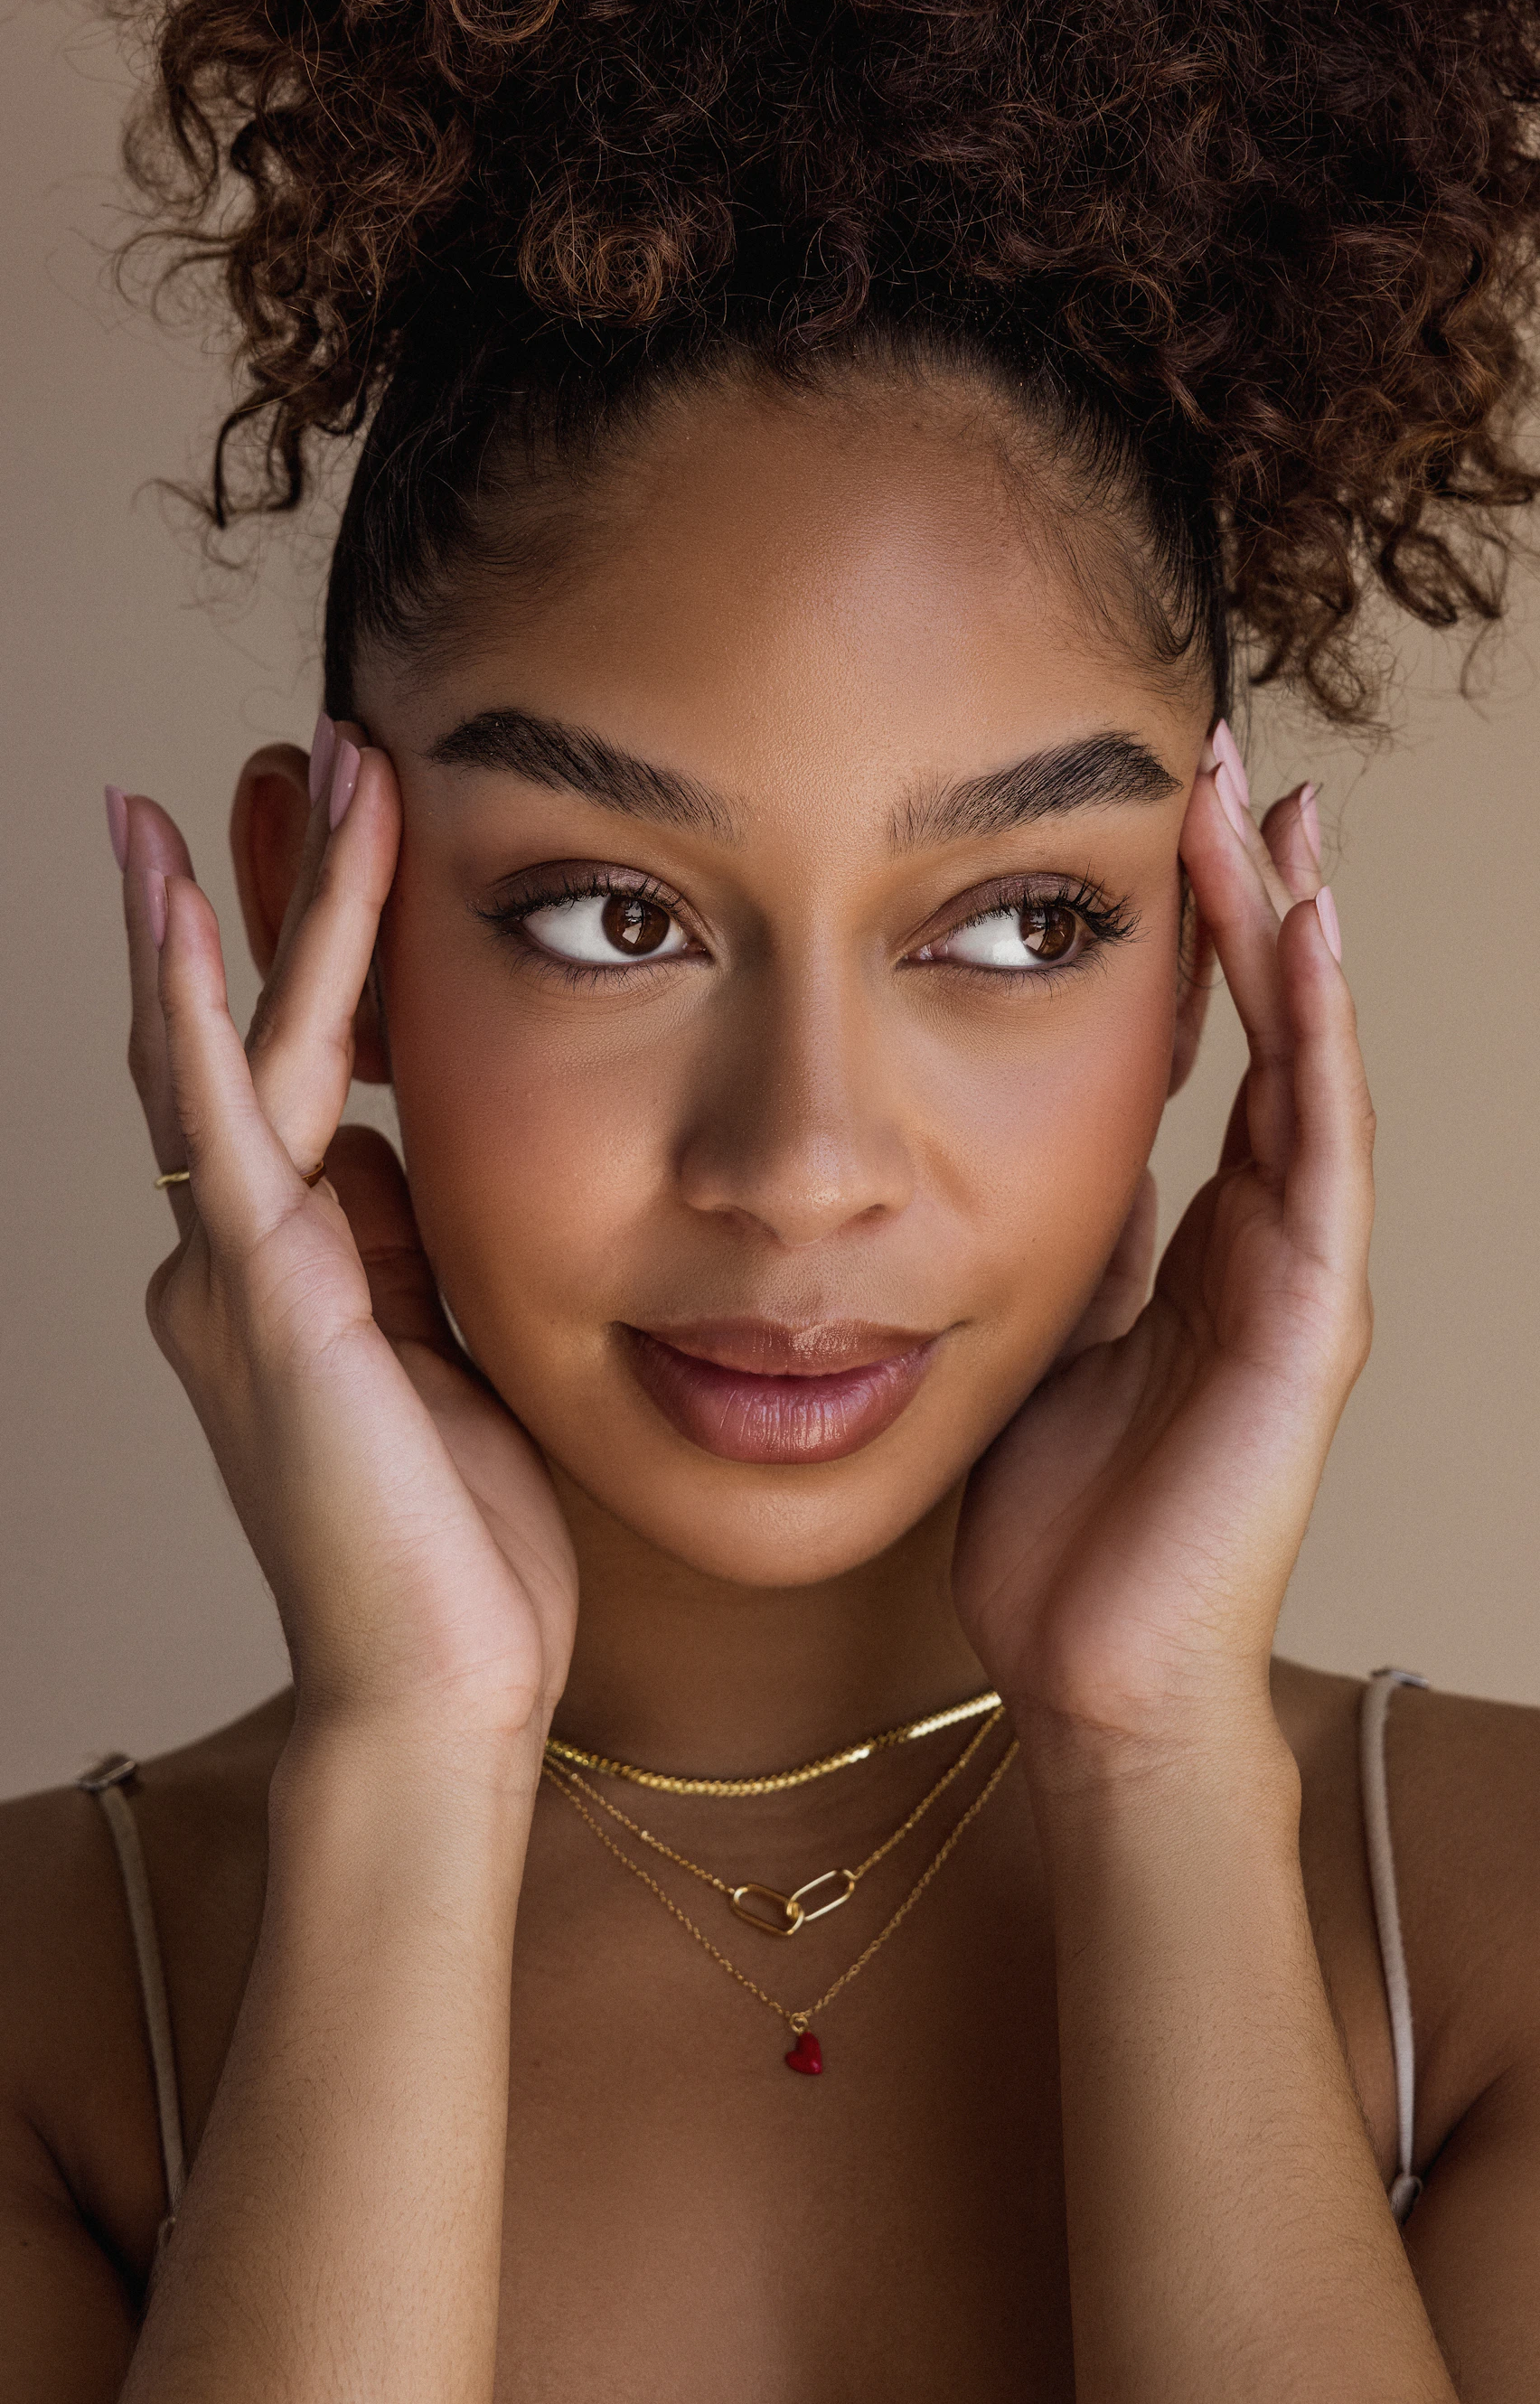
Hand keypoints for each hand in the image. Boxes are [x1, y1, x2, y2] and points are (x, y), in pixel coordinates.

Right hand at [114, 733, 578, 1760]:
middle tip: (324, 747)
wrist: (438, 1686)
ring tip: (309, 762)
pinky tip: (184, 893)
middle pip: (253, 1026)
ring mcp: (232, 1269)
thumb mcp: (449, 1357)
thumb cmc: (461, 1547)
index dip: (322, 949)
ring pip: (241, 1038)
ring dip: (276, 897)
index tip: (361, 834)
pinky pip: (226, 1113)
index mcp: (292, 1272)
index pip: (301, 1072)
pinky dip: (202, 997)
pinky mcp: (261, 1291)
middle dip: (287, 884)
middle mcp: (235, 1256)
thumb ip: (411, 1252)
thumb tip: (400, 1153)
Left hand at [951, 741, 1373, 1765]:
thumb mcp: (1043, 1334)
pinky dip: (1322, 1036)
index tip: (1162, 809)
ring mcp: (1303, 1274)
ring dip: (1293, 929)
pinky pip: (1327, 1151)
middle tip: (1222, 755)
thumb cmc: (1061, 1525)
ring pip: (1315, 1061)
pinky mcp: (1312, 1321)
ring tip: (1270, 805)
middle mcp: (1270, 1236)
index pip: (1214, 1044)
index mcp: (1204, 1235)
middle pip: (1276, 1025)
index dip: (1197, 927)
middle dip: (1252, 888)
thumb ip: (1062, 1237)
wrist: (1092, 1673)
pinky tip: (1308, 934)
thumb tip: (1017, 1143)